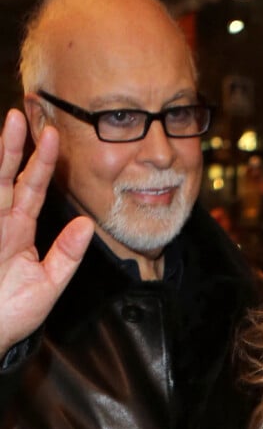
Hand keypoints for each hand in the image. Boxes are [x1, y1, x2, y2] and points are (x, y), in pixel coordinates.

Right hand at [0, 109, 93, 357]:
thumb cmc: (11, 313)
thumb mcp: (48, 284)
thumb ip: (67, 254)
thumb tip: (88, 224)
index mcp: (19, 229)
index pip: (33, 188)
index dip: (42, 162)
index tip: (53, 135)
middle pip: (5, 176)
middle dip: (11, 146)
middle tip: (20, 115)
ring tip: (5, 125)